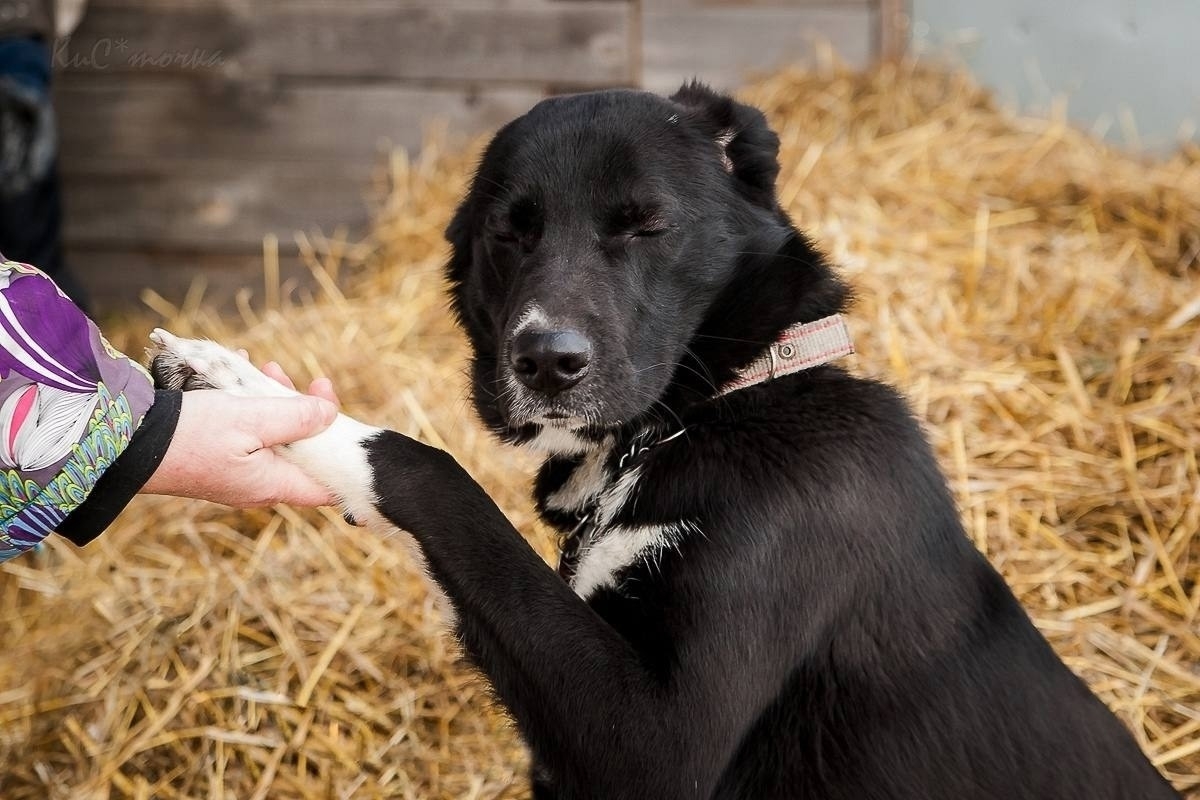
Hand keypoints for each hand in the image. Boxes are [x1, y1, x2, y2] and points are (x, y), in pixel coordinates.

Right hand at [141, 371, 340, 506]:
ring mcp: (239, 473)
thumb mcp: (250, 419)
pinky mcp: (221, 458)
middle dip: (312, 414)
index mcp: (274, 484)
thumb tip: (330, 416)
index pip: (328, 485)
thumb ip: (296, 418)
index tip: (345, 418)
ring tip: (273, 369)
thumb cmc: (190, 435)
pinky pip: (249, 432)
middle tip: (314, 382)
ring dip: (280, 402)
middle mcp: (260, 485)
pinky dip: (253, 405)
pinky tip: (245, 374)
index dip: (345, 455)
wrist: (127, 443)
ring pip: (277, 437)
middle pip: (305, 453)